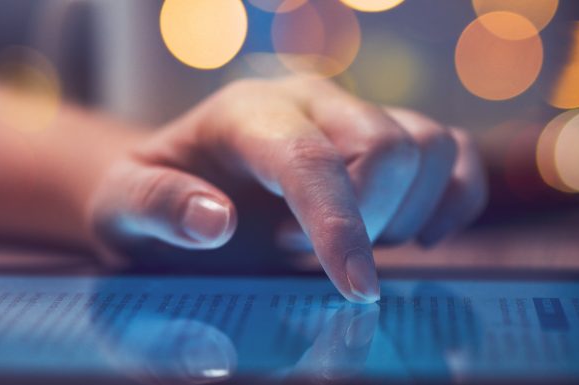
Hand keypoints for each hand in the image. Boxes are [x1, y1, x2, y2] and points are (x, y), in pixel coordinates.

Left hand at [87, 76, 487, 302]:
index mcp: (247, 112)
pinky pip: (453, 154)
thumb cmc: (154, 196)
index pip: (311, 159)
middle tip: (305, 256)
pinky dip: (454, 199)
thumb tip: (214, 222)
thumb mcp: (124, 207)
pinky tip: (414, 235)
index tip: (353, 291)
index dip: (340, 227)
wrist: (179, 179)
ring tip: (346, 243)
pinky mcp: (383, 137)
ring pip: (431, 147)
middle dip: (368, 223)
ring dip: (404, 214)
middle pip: (388, 147)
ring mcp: (351, 115)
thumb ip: (157, 207)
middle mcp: (309, 101)